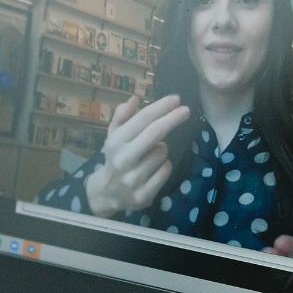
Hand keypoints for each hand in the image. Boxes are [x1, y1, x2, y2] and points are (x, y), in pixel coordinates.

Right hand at [85, 95, 189, 217]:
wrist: (107, 192)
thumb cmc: (116, 157)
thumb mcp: (113, 135)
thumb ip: (122, 116)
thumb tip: (134, 99)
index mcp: (115, 142)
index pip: (142, 119)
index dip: (161, 107)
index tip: (176, 99)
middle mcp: (123, 159)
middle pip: (155, 133)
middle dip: (172, 119)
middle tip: (186, 110)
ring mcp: (133, 178)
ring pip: (163, 152)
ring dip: (162, 149)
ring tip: (150, 154)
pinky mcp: (144, 194)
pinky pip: (166, 170)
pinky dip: (164, 166)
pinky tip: (153, 169)